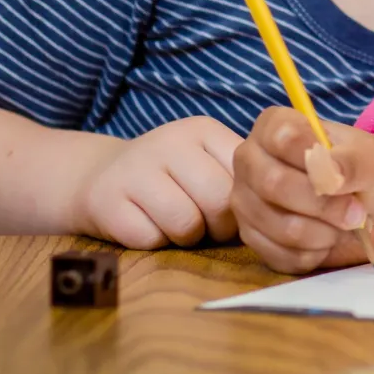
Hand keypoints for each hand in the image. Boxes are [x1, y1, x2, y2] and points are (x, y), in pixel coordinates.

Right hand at [73, 115, 241, 248]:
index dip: (245, 203)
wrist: (101, 176)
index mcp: (203, 130)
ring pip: (186, 224)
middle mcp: (169, 141)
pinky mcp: (107, 200)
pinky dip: (155, 243)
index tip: (230, 208)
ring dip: (187, 237)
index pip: (246, 176)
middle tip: (206, 225)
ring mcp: (135, 169)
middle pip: (219, 202)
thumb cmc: (172, 177)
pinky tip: (148, 225)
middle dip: (219, 227)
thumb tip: (271, 208)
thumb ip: (238, 178)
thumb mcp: (208, 162)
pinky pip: (151, 239)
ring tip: (178, 225)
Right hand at [230, 106, 373, 274]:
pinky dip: (317, 252)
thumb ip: (351, 162)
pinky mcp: (254, 240)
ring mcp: (246, 203)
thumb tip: (329, 174)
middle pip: (275, 183)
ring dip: (326, 232)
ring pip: (283, 227)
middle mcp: (250, 161)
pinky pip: (284, 255)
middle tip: (356, 212)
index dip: (316, 160)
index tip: (343, 178)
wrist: (369, 206)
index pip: (284, 137)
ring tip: (344, 224)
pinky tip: (327, 238)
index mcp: (273, 127)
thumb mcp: (371, 160)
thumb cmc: (364, 172)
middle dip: (325, 204)